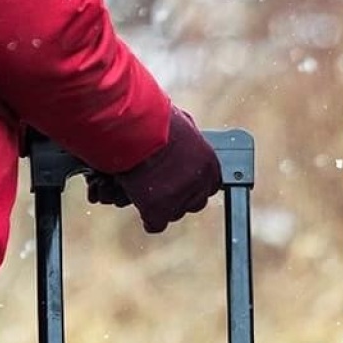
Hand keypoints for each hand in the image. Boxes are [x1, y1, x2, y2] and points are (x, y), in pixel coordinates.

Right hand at [85, 109, 220, 233]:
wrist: (133, 127)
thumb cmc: (152, 118)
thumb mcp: (181, 124)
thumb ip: (189, 141)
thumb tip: (187, 141)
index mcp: (208, 162)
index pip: (209, 184)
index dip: (193, 183)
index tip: (179, 181)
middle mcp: (200, 183)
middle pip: (195, 202)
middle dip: (180, 197)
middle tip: (162, 187)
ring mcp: (180, 198)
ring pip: (175, 213)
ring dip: (163, 205)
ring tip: (147, 190)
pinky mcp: (159, 210)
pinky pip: (156, 224)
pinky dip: (148, 217)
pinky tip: (141, 206)